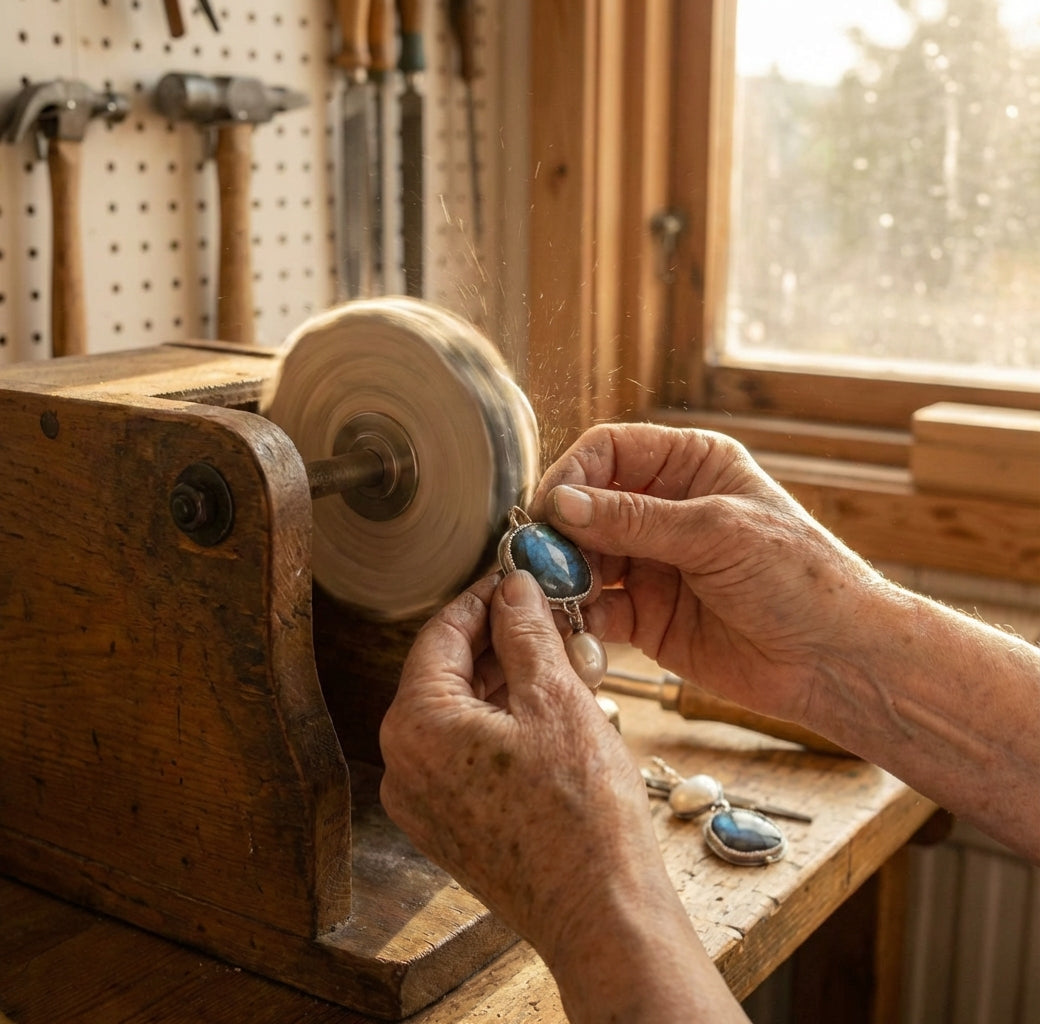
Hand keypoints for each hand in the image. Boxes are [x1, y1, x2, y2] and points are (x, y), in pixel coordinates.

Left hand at [379, 569, 748, 1020]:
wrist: (601, 913)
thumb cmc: (582, 813)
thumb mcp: (556, 699)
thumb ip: (526, 632)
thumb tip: (513, 586)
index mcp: (417, 726)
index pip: (440, 634)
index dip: (482, 598)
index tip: (514, 579)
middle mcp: (403, 766)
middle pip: (444, 674)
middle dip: (496, 641)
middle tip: (544, 617)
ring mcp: (422, 801)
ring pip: (456, 714)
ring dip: (501, 682)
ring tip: (555, 661)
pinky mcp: (448, 825)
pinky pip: (463, 753)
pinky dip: (498, 723)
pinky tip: (545, 712)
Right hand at [531, 423, 882, 724]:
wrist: (834, 660)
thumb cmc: (799, 578)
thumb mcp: (716, 533)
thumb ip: (635, 520)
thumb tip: (561, 504)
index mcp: (690, 466)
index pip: (609, 451)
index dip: (573, 474)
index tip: (550, 509)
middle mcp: (664, 510)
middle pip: (586, 507)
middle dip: (561, 533)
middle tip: (542, 561)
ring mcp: (652, 564)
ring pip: (583, 559)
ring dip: (565, 577)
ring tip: (559, 597)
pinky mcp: (645, 616)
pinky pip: (597, 609)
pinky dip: (580, 618)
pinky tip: (577, 628)